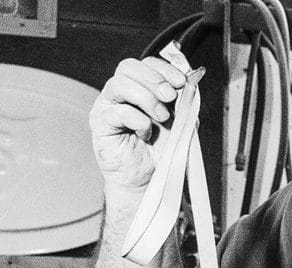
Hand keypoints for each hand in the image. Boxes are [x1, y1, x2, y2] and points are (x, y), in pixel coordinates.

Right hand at [89, 56, 189, 195]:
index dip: (164, 68)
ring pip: (120, 84)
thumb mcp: (180, 122)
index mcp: (140, 87)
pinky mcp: (100, 123)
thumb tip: (191, 85)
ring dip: (146, 98)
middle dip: (154, 80)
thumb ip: (184, 102)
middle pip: (129, 67)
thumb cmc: (161, 151)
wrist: (149, 179)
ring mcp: (108, 106)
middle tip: (170, 97)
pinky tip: (145, 133)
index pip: (147, 64)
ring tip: (162, 117)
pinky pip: (116, 111)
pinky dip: (137, 120)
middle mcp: (121, 93)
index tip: (182, 81)